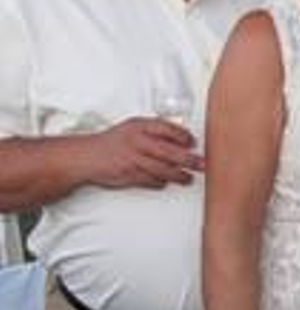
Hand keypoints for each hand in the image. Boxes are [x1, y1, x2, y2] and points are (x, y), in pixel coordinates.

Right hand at [87, 117, 202, 188]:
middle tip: (202, 164)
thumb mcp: (133, 127)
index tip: (193, 142)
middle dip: (189, 160)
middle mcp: (136, 142)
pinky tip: (166, 181)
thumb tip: (182, 137)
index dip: (183, 136)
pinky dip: (161, 182)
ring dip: (179, 175)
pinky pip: (151, 181)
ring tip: (188, 178)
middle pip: (169, 152)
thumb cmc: (114, 142)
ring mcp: (132, 160)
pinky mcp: (129, 175)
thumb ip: (155, 130)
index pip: (167, 128)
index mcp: (139, 127)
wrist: (86, 156)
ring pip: (163, 169)